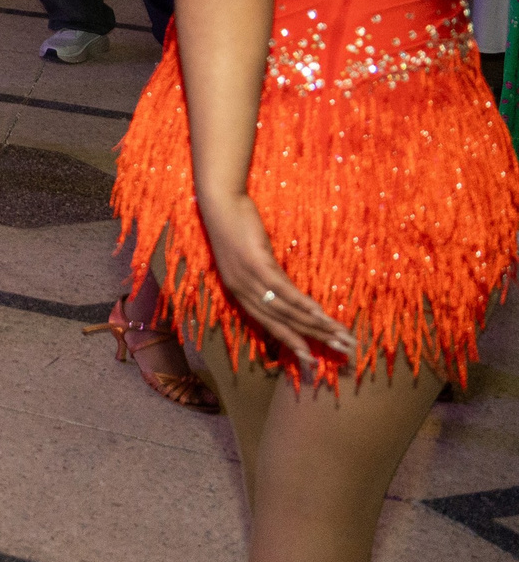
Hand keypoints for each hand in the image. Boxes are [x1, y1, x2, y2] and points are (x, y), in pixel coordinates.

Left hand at [196, 190, 357, 369]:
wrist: (219, 202)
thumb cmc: (235, 228)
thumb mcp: (249, 260)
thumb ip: (265, 279)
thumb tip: (287, 294)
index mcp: (239, 293)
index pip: (269, 325)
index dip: (291, 341)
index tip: (312, 359)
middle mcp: (242, 291)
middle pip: (282, 322)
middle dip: (314, 339)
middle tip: (342, 351)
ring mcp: (248, 278)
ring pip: (286, 310)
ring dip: (316, 325)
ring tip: (340, 336)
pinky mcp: (256, 263)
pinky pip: (283, 289)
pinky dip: (303, 304)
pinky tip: (321, 314)